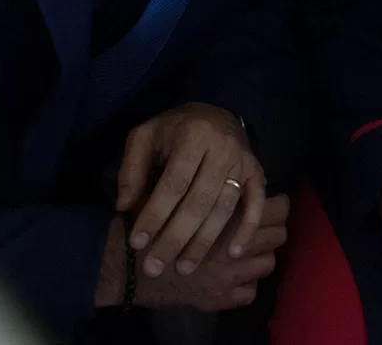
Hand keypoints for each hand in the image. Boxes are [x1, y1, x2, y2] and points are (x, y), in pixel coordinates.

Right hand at [96, 194, 289, 311]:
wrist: (129, 268)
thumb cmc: (152, 225)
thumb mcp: (173, 194)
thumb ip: (200, 187)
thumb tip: (224, 176)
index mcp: (232, 216)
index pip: (278, 209)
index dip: (278, 205)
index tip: (272, 205)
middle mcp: (238, 248)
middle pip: (278, 236)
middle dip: (271, 230)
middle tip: (261, 227)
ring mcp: (231, 277)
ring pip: (268, 264)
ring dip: (259, 257)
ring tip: (247, 250)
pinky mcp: (220, 299)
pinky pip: (250, 293)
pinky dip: (245, 285)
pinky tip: (233, 276)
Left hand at [117, 103, 265, 278]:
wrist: (216, 112)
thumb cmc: (174, 130)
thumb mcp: (144, 137)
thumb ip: (131, 169)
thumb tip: (123, 207)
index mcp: (193, 135)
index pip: (173, 183)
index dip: (155, 214)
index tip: (137, 243)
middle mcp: (222, 148)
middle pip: (199, 201)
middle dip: (175, 238)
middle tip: (154, 268)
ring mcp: (243, 162)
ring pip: (224, 208)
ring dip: (204, 242)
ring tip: (184, 269)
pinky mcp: (257, 173)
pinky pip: (257, 204)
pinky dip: (247, 229)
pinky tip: (233, 254)